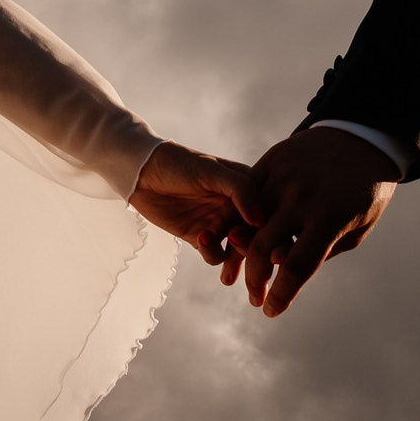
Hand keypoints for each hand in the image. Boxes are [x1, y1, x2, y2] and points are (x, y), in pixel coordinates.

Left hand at [129, 141, 262, 266]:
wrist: (142, 173)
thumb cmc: (180, 164)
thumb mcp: (212, 170)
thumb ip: (240, 189)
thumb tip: (261, 220)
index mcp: (249, 186)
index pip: (272, 211)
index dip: (277, 229)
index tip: (275, 244)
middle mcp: (239, 207)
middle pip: (259, 236)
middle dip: (256, 248)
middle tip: (240, 244)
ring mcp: (221, 224)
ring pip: (239, 250)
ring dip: (235, 256)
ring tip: (219, 245)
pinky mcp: (202, 238)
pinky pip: (216, 256)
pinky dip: (213, 254)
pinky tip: (202, 241)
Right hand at [228, 126, 397, 316]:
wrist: (363, 137)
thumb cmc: (365, 192)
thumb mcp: (356, 228)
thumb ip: (324, 252)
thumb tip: (288, 273)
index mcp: (329, 218)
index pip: (296, 267)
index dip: (280, 296)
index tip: (271, 312)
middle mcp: (302, 198)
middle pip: (263, 249)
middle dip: (255, 281)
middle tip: (255, 297)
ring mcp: (283, 177)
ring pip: (246, 223)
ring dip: (237, 255)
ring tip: (235, 275)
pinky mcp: (271, 161)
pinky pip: (243, 195)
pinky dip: (232, 220)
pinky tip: (229, 240)